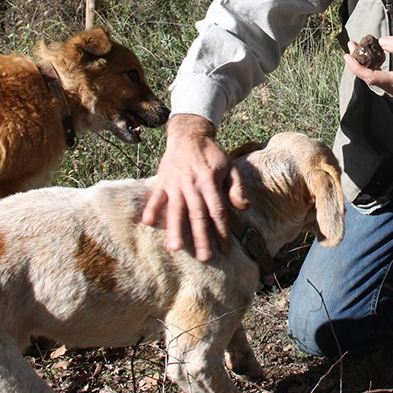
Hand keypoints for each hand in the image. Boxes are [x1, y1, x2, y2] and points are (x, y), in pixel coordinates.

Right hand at [140, 114, 247, 260]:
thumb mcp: (230, 167)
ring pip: (176, 209)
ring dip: (175, 229)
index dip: (222, 231)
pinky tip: (148, 223)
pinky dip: (151, 208)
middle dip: (201, 238)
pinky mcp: (163, 180)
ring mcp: (176, 183)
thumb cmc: (212, 154)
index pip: (217, 211)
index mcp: (210, 182)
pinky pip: (156, 196)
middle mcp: (193, 184)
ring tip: (176, 248)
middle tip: (204, 258)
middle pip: (198, 215)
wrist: (189, 135)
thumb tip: (244, 208)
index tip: (225, 249)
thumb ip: (237, 187)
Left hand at [343, 35, 392, 97]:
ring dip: (364, 63)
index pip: (371, 77)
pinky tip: (373, 54)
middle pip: (368, 78)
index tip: (347, 55)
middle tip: (352, 44)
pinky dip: (372, 65)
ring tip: (359, 47)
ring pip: (373, 78)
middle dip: (357, 61)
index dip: (356, 67)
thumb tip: (381, 43)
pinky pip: (379, 77)